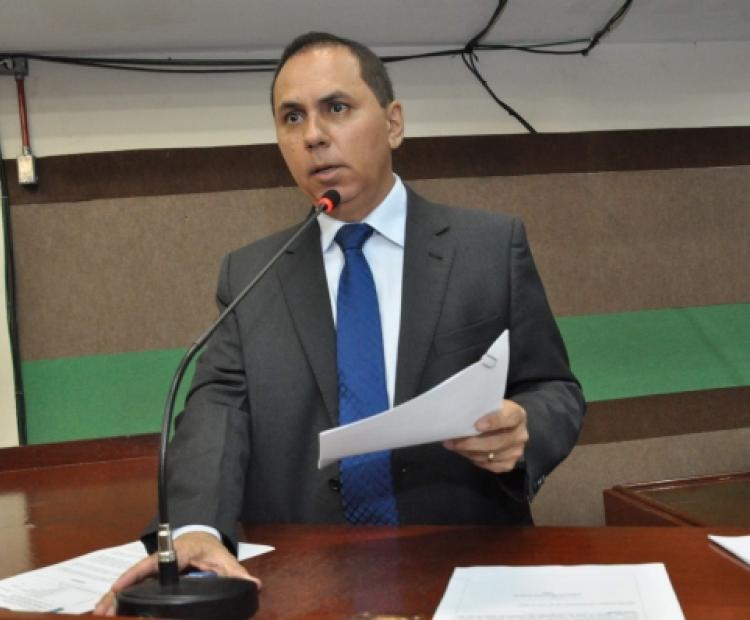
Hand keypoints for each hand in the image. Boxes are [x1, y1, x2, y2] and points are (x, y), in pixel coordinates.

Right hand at [93, 532, 260, 615]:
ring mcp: (154, 569)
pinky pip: (134, 587)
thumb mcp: (223, 557)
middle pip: (135, 576)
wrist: (200, 537)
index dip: (136, 574)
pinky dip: (120, 598)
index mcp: (176, 553)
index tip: (119, 586)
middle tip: (102, 610)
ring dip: (114, 598)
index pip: (153, 563)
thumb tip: (254, 584)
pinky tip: (109, 611)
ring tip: (100, 613)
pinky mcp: (151, 578)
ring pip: (130, 583)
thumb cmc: (208, 546)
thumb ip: (236, 572)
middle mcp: (160, 560)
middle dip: (117, 592)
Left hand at [443, 399, 527, 472]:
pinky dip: (477, 460)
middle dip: (472, 443)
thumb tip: (458, 417)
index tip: (477, 425)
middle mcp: (521, 434)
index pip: (509, 418)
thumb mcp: (488, 404)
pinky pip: (492, 466)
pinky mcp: (510, 463)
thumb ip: (479, 409)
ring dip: (470, 452)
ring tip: (454, 446)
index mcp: (517, 414)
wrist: (503, 423)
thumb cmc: (491, 411)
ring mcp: (517, 450)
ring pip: (492, 456)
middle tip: (452, 441)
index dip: (494, 422)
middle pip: (498, 442)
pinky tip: (466, 453)